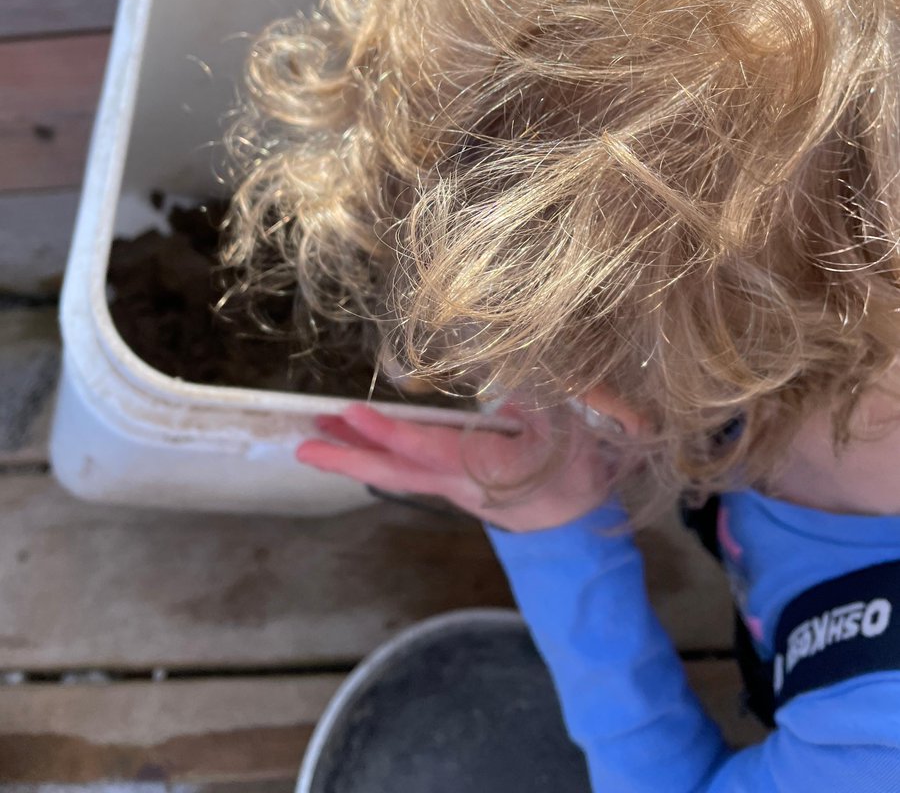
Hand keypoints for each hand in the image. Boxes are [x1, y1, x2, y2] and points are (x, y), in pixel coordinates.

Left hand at [296, 402, 615, 532]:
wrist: (583, 524)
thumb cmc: (580, 471)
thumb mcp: (574, 428)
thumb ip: (537, 403)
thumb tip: (502, 393)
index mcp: (487, 470)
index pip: (429, 449)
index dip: (390, 432)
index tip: (353, 413)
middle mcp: (460, 484)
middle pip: (396, 472)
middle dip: (348, 458)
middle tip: (303, 447)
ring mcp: (455, 488)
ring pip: (399, 471)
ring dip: (358, 453)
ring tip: (319, 434)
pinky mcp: (456, 484)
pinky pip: (410, 470)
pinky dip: (382, 454)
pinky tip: (362, 439)